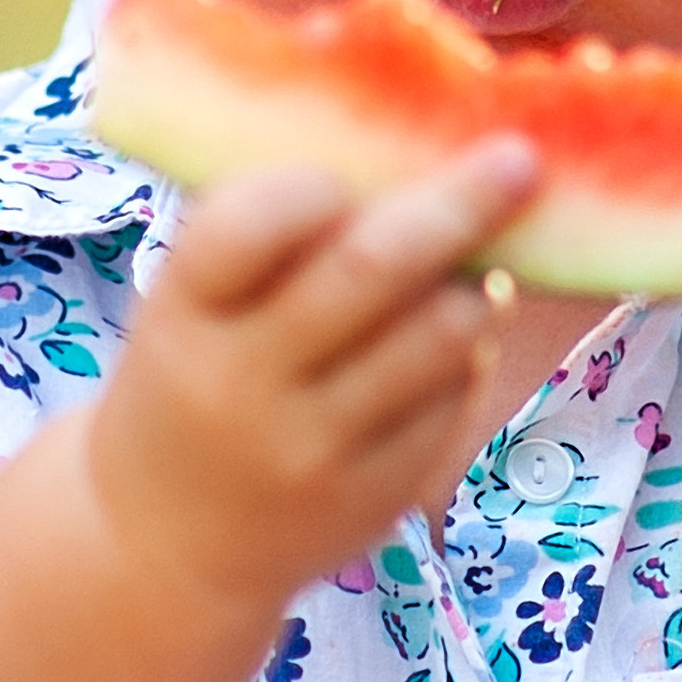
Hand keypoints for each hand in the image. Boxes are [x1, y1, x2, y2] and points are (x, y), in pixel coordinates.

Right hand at [88, 139, 540, 615]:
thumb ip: (264, 232)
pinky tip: (448, 338)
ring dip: (474, 286)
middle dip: (456, 204)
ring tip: (483, 260)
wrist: (162, 545)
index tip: (348, 175)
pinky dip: (464, 354)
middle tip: (518, 159)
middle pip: (369, 272)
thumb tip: (396, 136)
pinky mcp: (372, 496)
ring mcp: (311, 449)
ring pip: (434, 337)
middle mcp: (242, 385)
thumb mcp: (188, 307)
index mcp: (182, 317)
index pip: (245, 228)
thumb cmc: (191, 377)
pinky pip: (449, 399)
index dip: (309, 188)